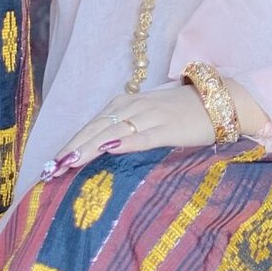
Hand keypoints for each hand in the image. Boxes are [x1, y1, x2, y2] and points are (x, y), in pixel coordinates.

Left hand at [41, 84, 219, 181]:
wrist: (221, 101)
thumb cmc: (184, 113)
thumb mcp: (150, 117)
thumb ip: (127, 129)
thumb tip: (101, 150)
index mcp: (126, 104)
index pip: (92, 125)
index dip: (71, 144)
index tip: (51, 164)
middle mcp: (133, 107)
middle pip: (95, 129)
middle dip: (72, 149)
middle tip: (50, 169)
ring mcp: (151, 116)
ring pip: (113, 132)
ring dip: (89, 147)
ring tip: (68, 163)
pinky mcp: (169, 127)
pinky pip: (143, 136)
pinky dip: (125, 142)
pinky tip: (109, 149)